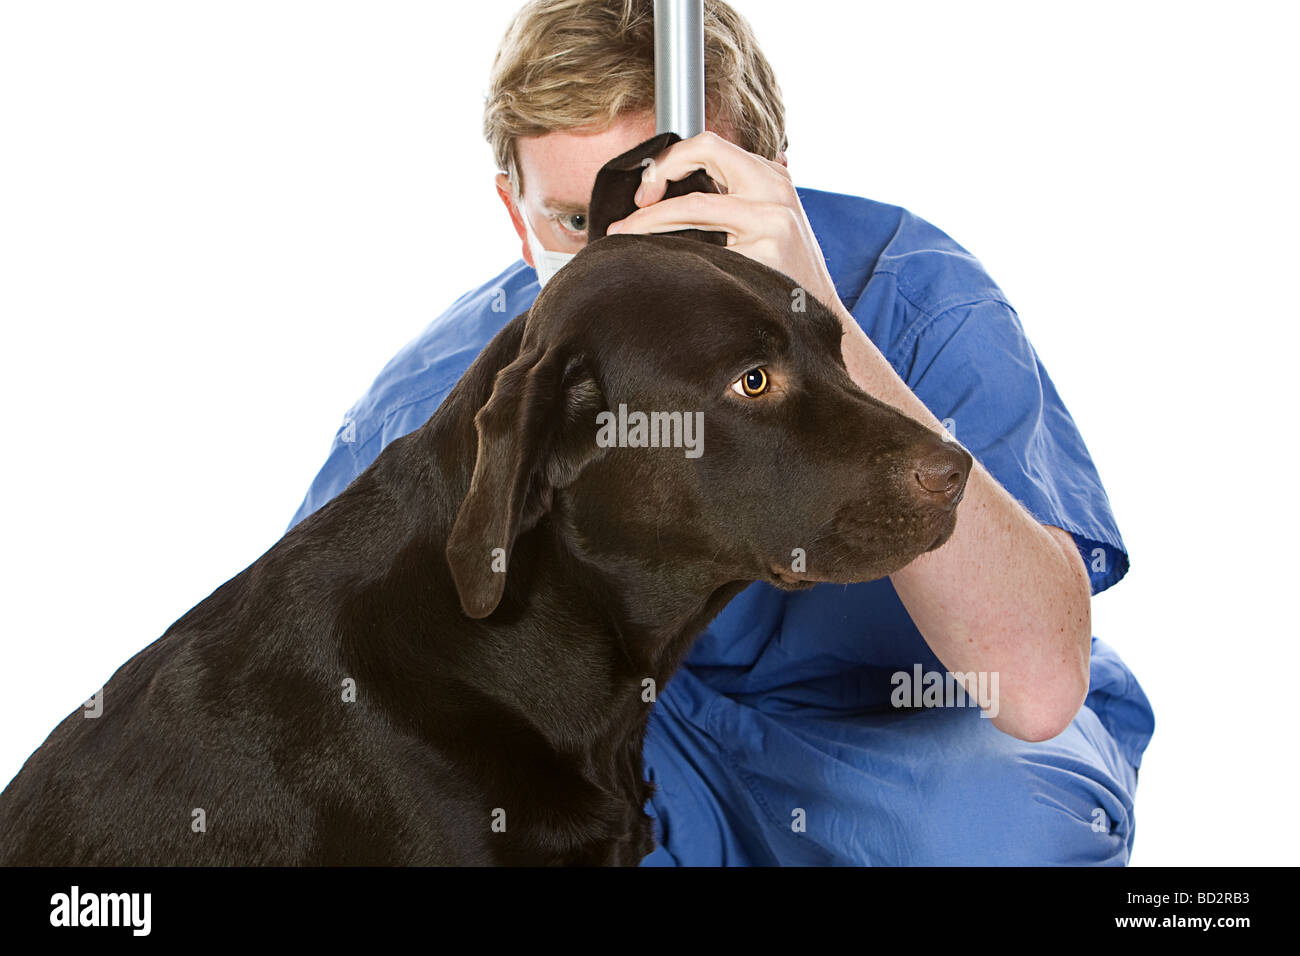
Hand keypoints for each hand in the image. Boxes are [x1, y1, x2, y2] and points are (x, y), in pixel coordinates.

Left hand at [605, 130, 841, 314]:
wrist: (818, 321)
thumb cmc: (784, 278)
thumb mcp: (768, 224)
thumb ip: (735, 201)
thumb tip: (670, 193)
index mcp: (771, 177)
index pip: (710, 145)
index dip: (671, 159)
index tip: (648, 190)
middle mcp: (774, 188)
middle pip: (704, 150)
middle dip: (659, 171)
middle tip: (637, 203)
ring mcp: (772, 217)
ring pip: (693, 205)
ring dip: (648, 221)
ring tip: (624, 235)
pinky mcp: (765, 249)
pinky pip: (702, 246)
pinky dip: (671, 252)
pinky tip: (655, 263)